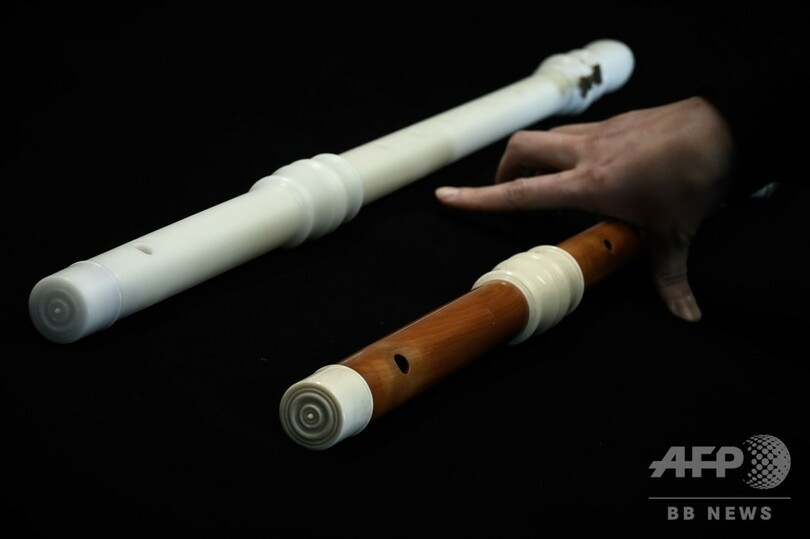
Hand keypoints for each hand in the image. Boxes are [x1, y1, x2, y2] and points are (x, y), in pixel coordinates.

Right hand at [435, 97, 734, 321]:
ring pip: (544, 136)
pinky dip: (563, 148)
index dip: (479, 198)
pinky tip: (585, 168)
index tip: (446, 195)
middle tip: (505, 193)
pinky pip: (573, 131)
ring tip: (542, 184)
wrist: (726, 127)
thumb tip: (687, 316)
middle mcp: (584, 153)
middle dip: (501, 170)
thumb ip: (672, 275)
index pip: (520, 192)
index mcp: (589, 184)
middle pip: (520, 149)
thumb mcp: (677, 231)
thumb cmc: (695, 176)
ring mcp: (598, 133)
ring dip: (531, 157)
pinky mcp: (614, 122)